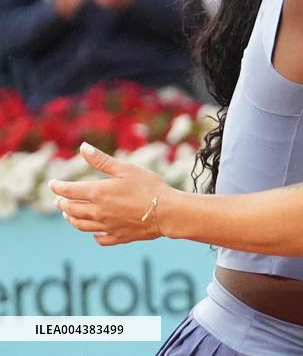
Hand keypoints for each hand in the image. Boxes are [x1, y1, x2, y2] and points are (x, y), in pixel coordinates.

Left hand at [50, 143, 168, 245]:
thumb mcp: (125, 169)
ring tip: (69, 215)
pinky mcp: (119, 236)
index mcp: (98, 193)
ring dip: (72, 219)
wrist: (167, 212)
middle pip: (71, 210)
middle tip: (59, 199)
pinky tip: (94, 232)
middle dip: (63, 204)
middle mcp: (98, 212)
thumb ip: (102, 160)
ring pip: (81, 225)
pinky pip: (100, 238)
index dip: (58, 187)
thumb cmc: (148, 186)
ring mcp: (107, 226)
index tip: (53, 184)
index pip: (69, 191)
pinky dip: (94, 235)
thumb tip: (83, 147)